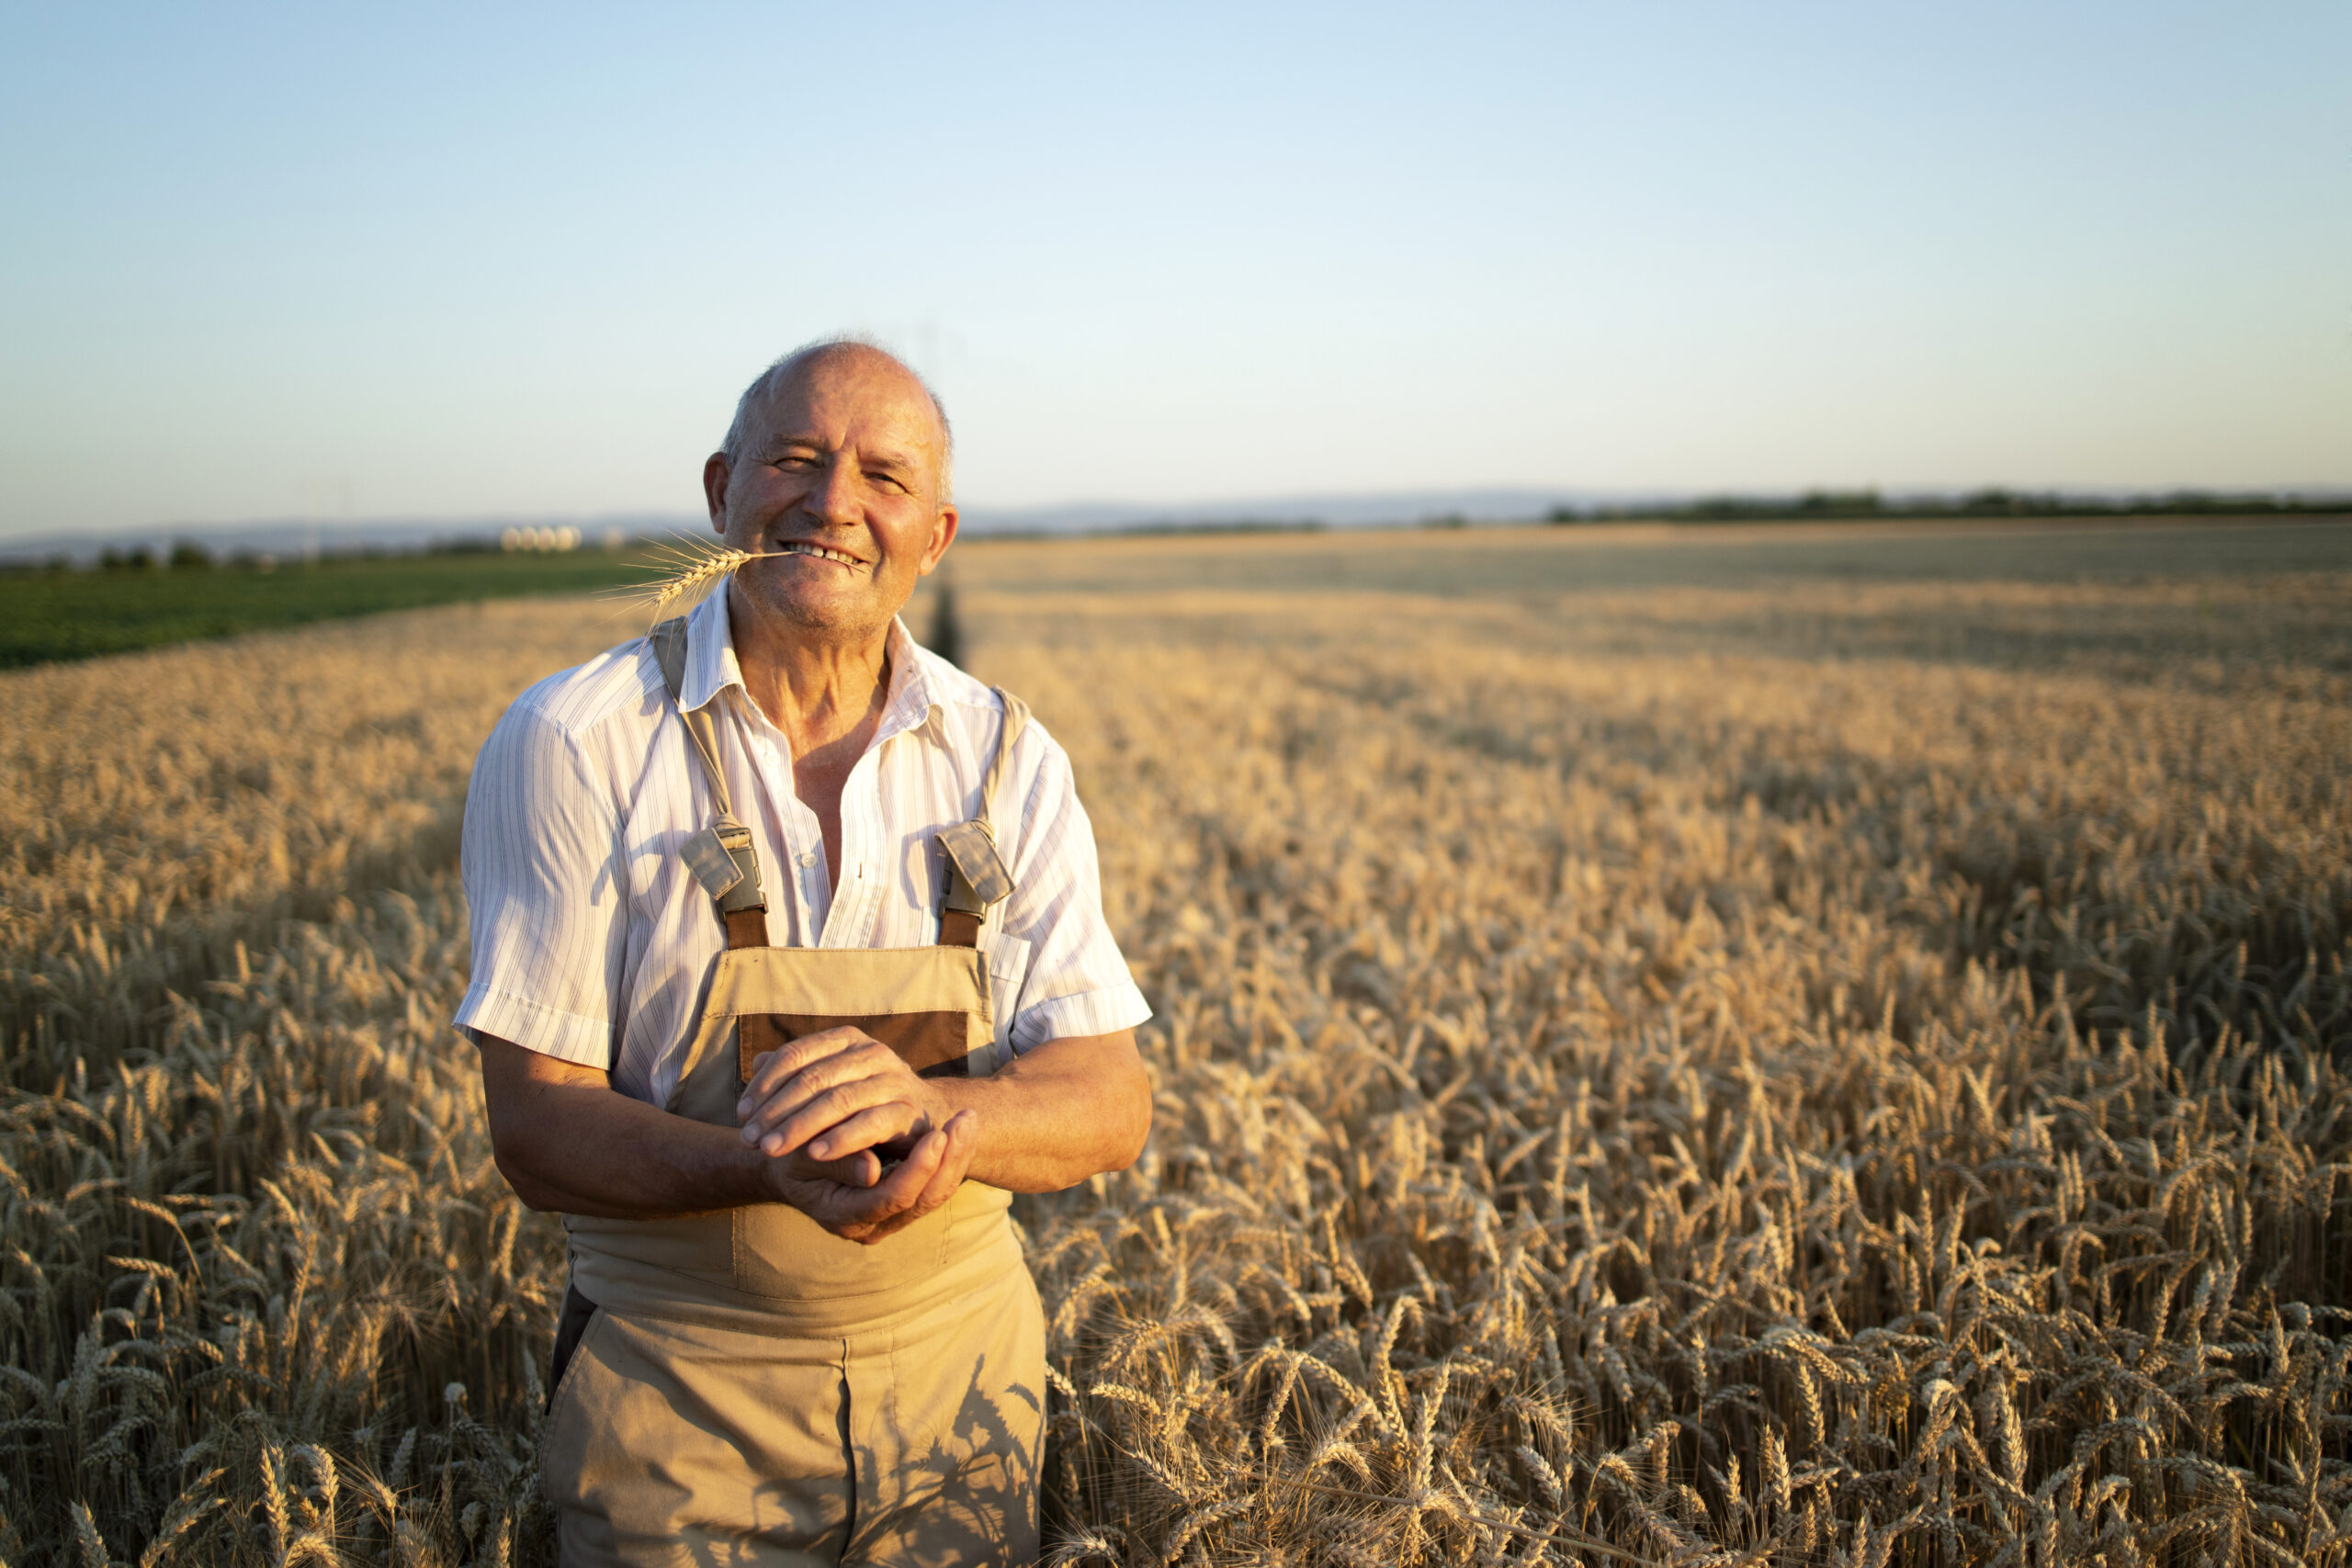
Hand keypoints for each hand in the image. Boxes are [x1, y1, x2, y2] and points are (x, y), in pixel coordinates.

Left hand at [737, 1026, 945, 1163]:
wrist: (927, 1119)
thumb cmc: (867, 1100)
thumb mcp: (831, 1082)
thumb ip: (797, 1073)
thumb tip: (757, 1061)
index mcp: (847, 1040)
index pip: (796, 1055)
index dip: (764, 1084)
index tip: (741, 1114)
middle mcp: (872, 1053)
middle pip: (813, 1078)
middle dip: (776, 1111)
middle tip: (750, 1139)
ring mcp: (893, 1080)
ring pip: (838, 1100)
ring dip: (799, 1127)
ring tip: (771, 1150)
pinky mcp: (908, 1110)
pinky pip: (870, 1123)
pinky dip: (841, 1139)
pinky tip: (815, 1155)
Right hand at [762, 1111, 979, 1243]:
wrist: (786, 1169)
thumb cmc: (786, 1160)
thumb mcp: (799, 1160)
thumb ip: (836, 1165)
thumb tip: (873, 1169)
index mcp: (846, 1218)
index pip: (895, 1198)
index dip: (918, 1167)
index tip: (938, 1133)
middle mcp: (874, 1224)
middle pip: (927, 1198)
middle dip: (951, 1159)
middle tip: (966, 1118)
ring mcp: (891, 1216)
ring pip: (938, 1192)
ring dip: (957, 1155)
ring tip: (968, 1117)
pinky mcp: (902, 1199)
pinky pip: (936, 1182)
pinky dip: (950, 1155)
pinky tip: (959, 1125)